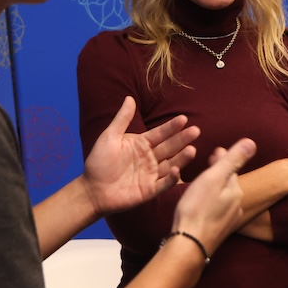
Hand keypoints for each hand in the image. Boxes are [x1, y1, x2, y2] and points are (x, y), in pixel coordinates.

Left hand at [82, 96, 199, 215]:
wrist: (92, 189)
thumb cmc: (99, 162)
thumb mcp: (110, 137)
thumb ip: (122, 119)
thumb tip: (129, 97)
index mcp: (141, 144)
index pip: (160, 133)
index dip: (171, 127)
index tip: (183, 118)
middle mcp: (150, 158)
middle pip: (169, 147)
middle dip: (182, 139)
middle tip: (196, 131)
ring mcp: (151, 174)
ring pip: (171, 164)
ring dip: (182, 158)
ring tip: (192, 149)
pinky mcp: (149, 190)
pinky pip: (163, 184)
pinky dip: (171, 179)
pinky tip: (177, 170)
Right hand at [173, 139, 256, 254]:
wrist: (189, 244)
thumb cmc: (198, 209)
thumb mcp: (214, 178)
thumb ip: (232, 160)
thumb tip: (252, 142)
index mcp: (236, 190)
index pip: (231, 168)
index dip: (222, 158)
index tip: (215, 151)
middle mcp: (236, 205)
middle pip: (228, 183)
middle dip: (220, 172)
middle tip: (210, 163)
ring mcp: (228, 220)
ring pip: (223, 197)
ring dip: (215, 188)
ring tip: (205, 182)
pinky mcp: (218, 230)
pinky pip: (216, 210)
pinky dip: (210, 202)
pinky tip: (202, 204)